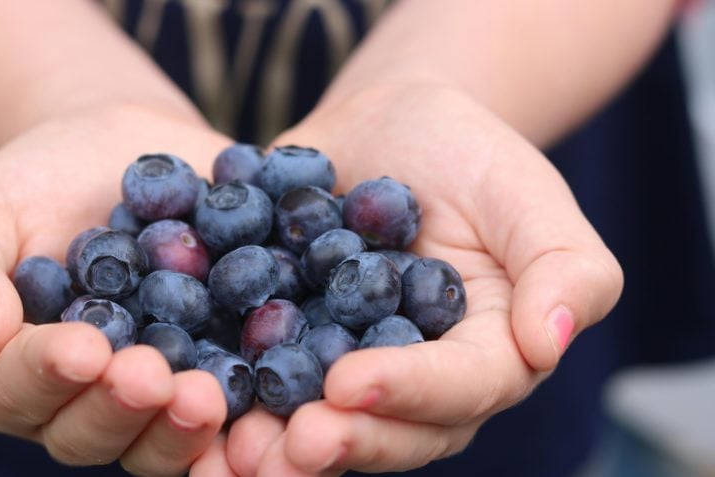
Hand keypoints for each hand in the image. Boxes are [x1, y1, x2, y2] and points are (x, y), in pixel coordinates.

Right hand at [0, 104, 233, 475]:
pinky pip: (233, 397)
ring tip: (210, 394)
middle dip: (123, 408)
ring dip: (183, 425)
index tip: (83, 347)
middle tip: (152, 378)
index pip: (19, 393)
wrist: (115, 153)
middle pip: (95, 431)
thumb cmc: (31, 186)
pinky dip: (251, 399)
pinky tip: (273, 373)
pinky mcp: (218, 364)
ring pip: (162, 434)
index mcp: (17, 375)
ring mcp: (157, 389)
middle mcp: (87, 399)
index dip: (47, 376)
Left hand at [224, 84, 623, 474]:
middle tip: (287, 447)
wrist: (388, 125)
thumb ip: (565, 268)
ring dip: (277, 444)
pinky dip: (230, 392)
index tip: (349, 386)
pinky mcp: (290, 341)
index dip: (408, 394)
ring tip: (233, 454)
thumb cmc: (470, 154)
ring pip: (321, 420)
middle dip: (339, 441)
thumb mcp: (528, 193)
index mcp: (483, 355)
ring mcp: (348, 365)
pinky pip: (261, 374)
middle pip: (388, 430)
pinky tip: (190, 396)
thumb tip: (551, 345)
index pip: (460, 391)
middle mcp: (416, 379)